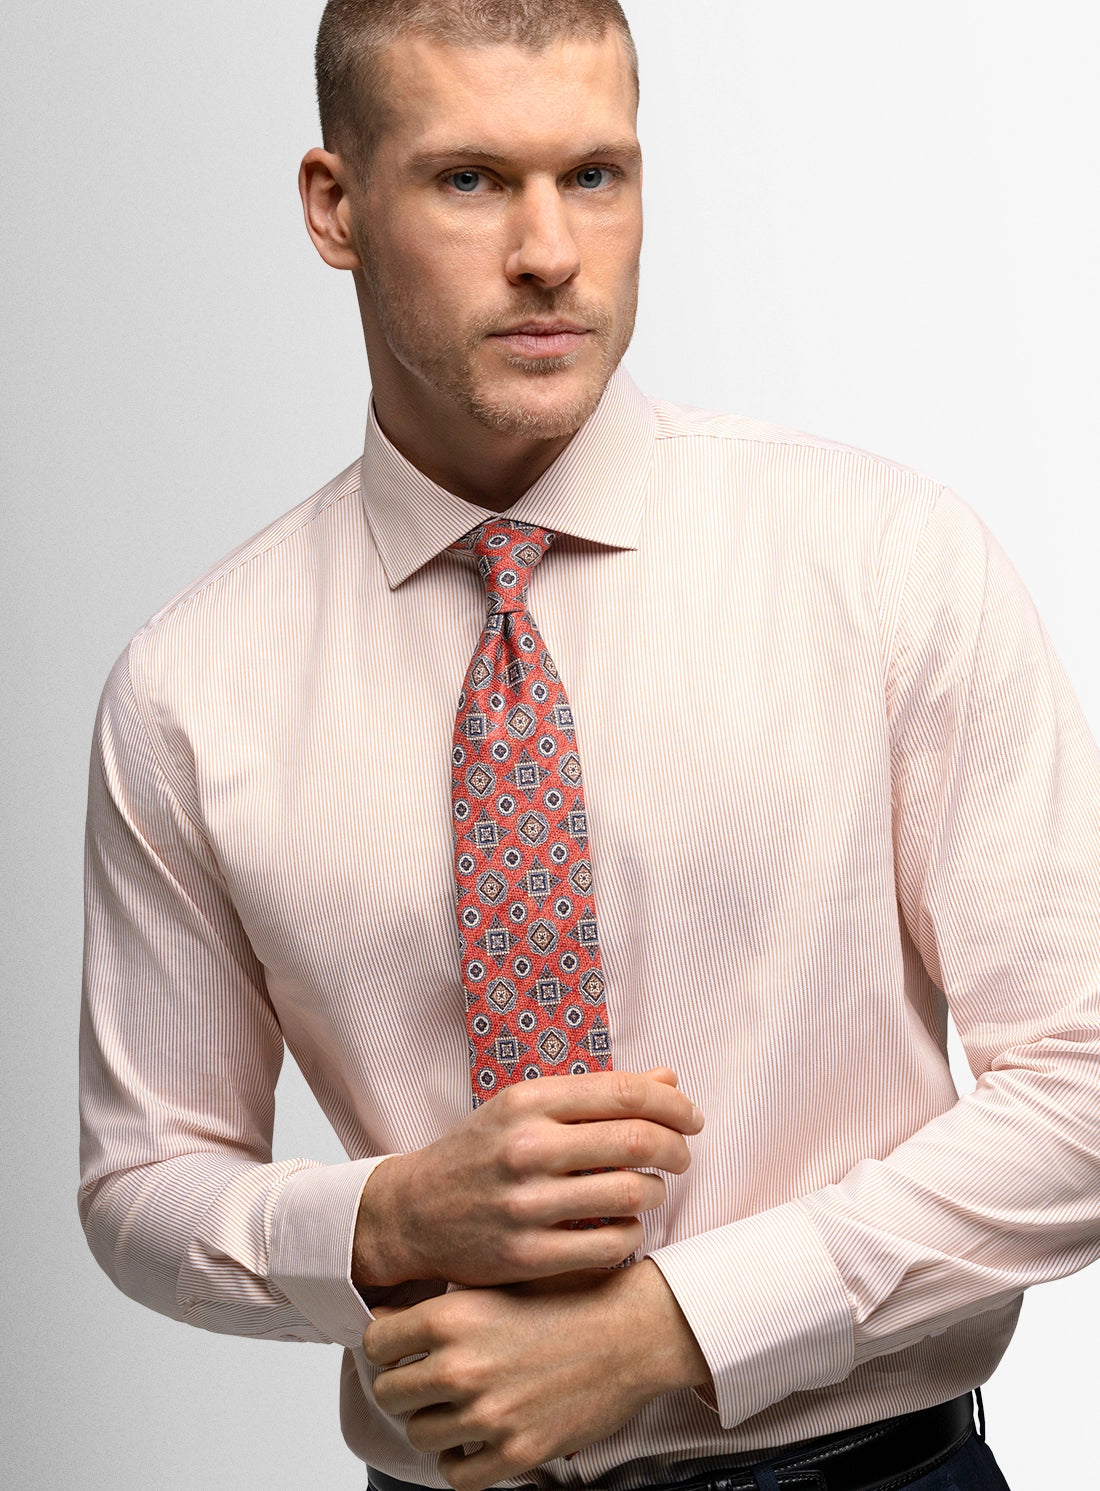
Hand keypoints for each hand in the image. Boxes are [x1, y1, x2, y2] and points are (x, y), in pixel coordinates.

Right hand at [352, 1068, 702, 1289]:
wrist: (414, 1213)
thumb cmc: (481, 1153)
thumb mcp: (527, 1109)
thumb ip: (597, 1095)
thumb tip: (668, 1078)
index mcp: (528, 1101)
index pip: (625, 1092)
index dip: (673, 1104)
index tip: (691, 1117)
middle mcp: (527, 1148)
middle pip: (637, 1141)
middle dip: (676, 1148)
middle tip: (682, 1155)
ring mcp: (525, 1205)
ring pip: (630, 1194)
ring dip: (655, 1191)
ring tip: (650, 1189)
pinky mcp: (526, 1256)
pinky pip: (609, 1245)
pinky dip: (631, 1232)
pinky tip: (624, 1224)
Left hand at [364, 1259, 711, 1490]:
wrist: (631, 1330)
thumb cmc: (571, 1296)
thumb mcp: (500, 1279)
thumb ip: (446, 1303)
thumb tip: (390, 1320)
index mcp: (452, 1316)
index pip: (375, 1343)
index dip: (386, 1346)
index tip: (400, 1349)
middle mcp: (461, 1366)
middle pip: (389, 1393)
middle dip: (405, 1386)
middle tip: (429, 1380)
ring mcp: (488, 1413)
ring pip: (418, 1434)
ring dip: (433, 1422)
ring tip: (457, 1406)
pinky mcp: (516, 1450)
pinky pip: (456, 1474)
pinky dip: (460, 1459)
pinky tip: (476, 1438)